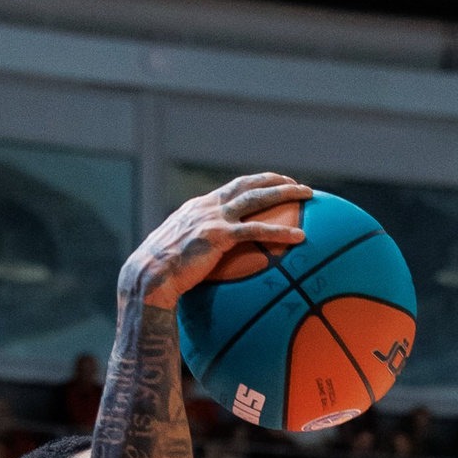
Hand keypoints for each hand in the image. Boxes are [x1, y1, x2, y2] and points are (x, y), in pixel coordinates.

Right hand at [123, 174, 308, 309]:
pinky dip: (281, 231)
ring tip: (309, 195)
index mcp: (198, 208)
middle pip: (248, 185)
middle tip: (298, 185)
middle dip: (275, 180)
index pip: (232, 188)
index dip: (255, 183)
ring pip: (256, 198)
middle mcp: (207, 207)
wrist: (149, 276)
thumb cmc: (162, 274)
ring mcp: (213, 218)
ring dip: (285, 193)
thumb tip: (207, 265)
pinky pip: (257, 230)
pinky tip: (301, 236)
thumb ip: (197, 251)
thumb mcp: (178, 254)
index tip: (274, 183)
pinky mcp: (218, 236)